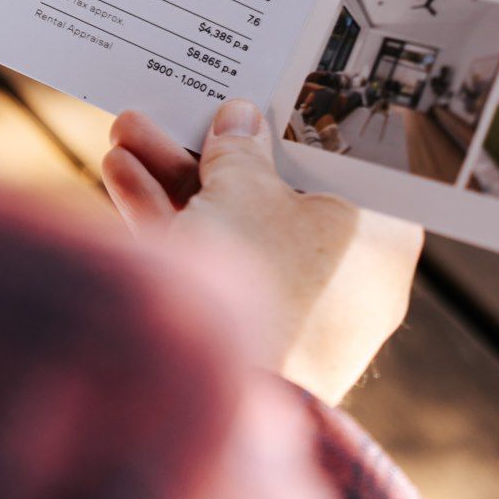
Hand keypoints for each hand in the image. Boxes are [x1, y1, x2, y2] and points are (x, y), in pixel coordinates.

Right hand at [103, 100, 421, 406]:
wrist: (222, 409)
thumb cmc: (263, 287)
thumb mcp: (244, 193)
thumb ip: (240, 150)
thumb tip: (241, 118)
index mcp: (380, 235)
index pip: (345, 161)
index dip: (300, 122)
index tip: (263, 89)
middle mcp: (347, 274)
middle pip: (278, 190)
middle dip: (211, 148)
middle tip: (174, 107)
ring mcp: (297, 308)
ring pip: (234, 224)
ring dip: (176, 178)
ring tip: (124, 131)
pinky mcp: (250, 336)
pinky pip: (214, 263)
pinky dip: (170, 222)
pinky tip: (118, 175)